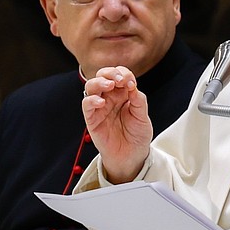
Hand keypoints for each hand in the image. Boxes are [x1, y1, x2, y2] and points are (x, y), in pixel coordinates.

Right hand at [82, 66, 153, 182]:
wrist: (132, 156)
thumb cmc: (137, 135)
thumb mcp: (143, 116)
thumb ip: (138, 100)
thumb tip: (131, 85)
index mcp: (123, 93)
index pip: (119, 75)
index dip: (124, 74)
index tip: (131, 82)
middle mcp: (110, 97)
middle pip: (103, 75)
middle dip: (110, 73)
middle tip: (120, 80)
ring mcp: (100, 107)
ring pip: (92, 86)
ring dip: (100, 82)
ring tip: (110, 86)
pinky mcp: (92, 118)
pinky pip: (86, 104)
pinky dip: (92, 100)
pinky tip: (102, 102)